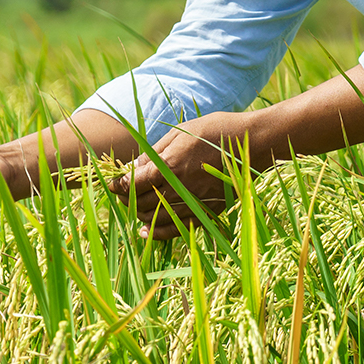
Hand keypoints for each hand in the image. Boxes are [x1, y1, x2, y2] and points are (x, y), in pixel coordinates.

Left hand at [109, 110, 262, 239]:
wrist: (252, 145)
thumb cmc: (215, 130)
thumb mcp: (180, 132)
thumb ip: (154, 153)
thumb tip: (132, 168)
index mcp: (168, 167)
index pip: (131, 184)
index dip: (117, 185)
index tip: (112, 184)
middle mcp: (178, 189)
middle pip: (141, 203)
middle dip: (126, 199)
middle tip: (122, 194)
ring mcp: (193, 203)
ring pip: (155, 220)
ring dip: (140, 215)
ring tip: (135, 209)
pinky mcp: (206, 213)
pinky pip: (176, 229)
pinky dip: (158, 233)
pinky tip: (147, 231)